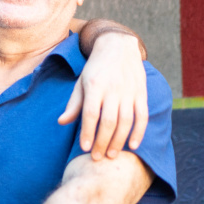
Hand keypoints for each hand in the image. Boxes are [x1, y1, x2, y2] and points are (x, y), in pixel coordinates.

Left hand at [59, 32, 147, 159]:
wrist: (119, 46)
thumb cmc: (96, 68)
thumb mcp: (81, 82)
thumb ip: (74, 103)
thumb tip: (61, 122)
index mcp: (95, 85)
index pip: (90, 113)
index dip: (87, 132)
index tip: (84, 148)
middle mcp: (113, 88)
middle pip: (108, 121)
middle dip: (102, 142)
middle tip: (97, 158)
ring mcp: (129, 91)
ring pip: (126, 121)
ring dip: (119, 141)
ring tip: (111, 155)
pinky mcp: (142, 93)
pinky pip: (142, 116)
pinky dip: (139, 132)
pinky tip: (133, 145)